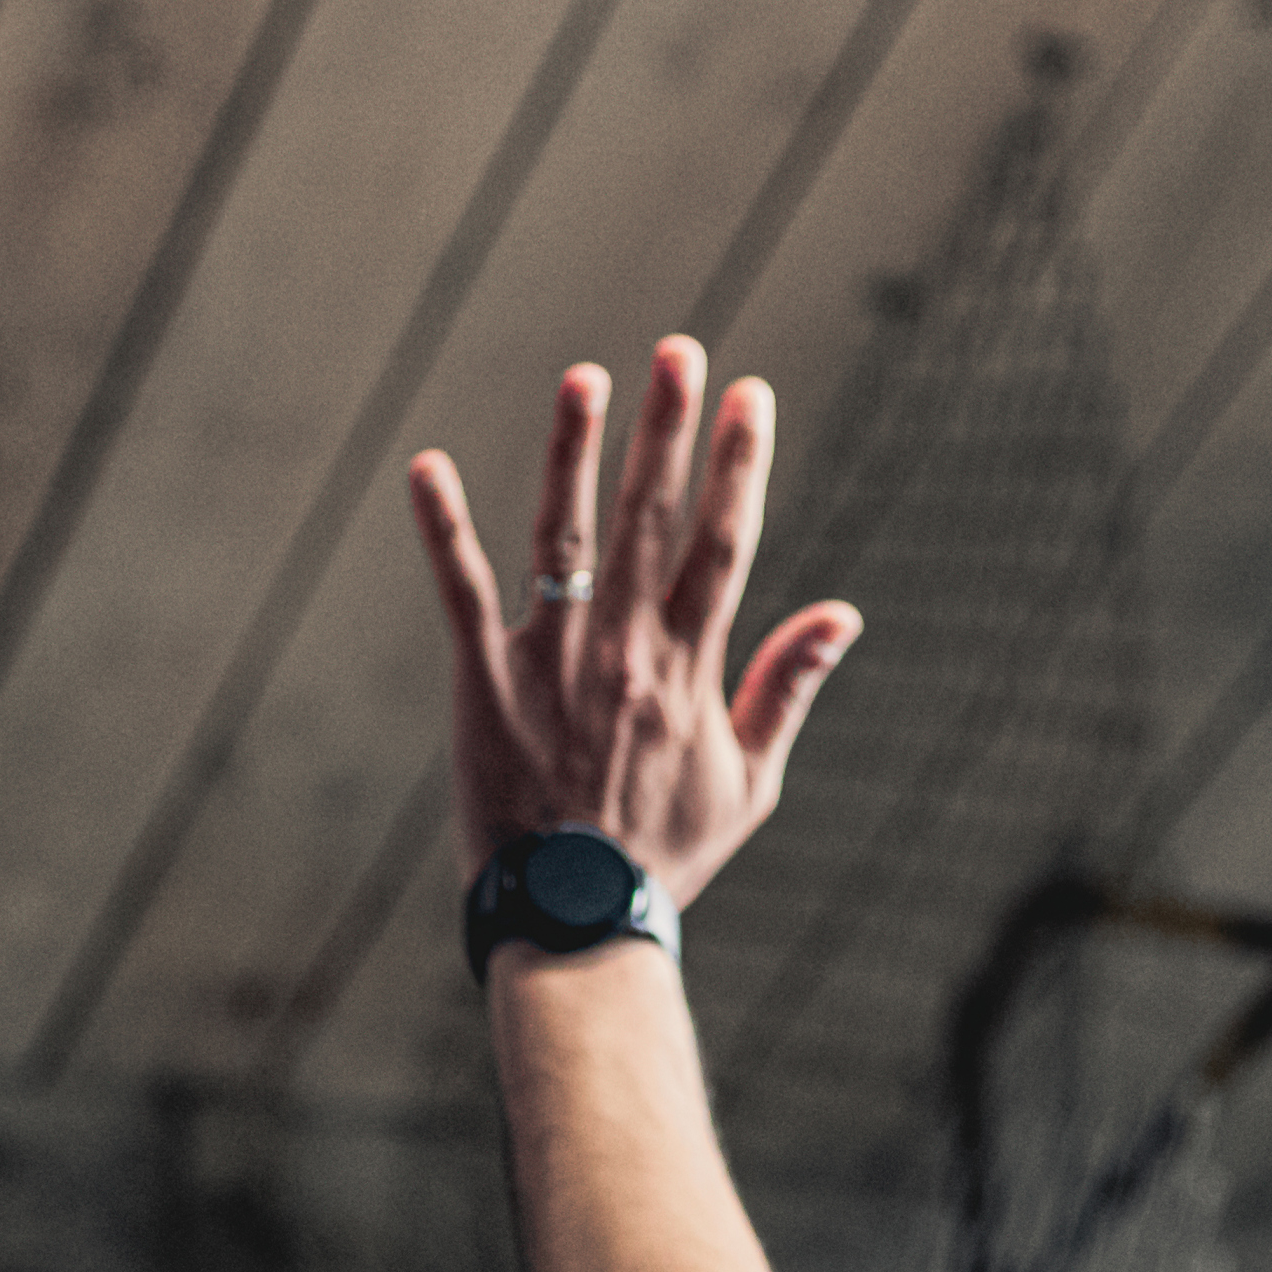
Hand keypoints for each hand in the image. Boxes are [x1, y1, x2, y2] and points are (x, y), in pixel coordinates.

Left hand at [405, 337, 863, 912]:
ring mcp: (554, 665)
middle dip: (669, 430)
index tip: (752, 396)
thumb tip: (844, 612)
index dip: (739, 467)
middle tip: (681, 349)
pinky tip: (427, 466)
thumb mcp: (749, 782)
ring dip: (574, 453)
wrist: (579, 921)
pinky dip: (444, 529)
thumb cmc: (664, 855)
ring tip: (585, 377)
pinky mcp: (485, 683)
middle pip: (653, 523)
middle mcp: (626, 654)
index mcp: (690, 671)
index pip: (724, 547)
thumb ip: (786, 687)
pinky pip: (462, 592)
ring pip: (566, 538)